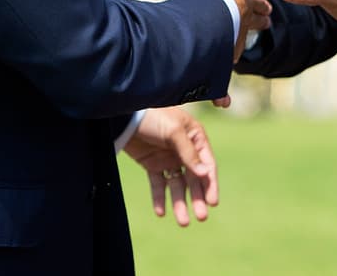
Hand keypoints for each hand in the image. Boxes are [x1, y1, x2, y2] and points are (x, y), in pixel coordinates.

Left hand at [123, 107, 217, 226]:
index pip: (207, 164)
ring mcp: (168, 158)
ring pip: (177, 185)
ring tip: (182, 222)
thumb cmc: (153, 116)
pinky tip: (161, 212)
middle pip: (194, 179)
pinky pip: (158, 184)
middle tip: (201, 217)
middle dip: (197, 198)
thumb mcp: (174, 132)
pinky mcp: (152, 164)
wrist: (124, 114)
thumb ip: (189, 154)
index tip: (212, 202)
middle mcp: (184, 150)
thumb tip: (205, 174)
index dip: (210, 184)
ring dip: (180, 202)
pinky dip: (159, 198)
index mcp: (195, 137)